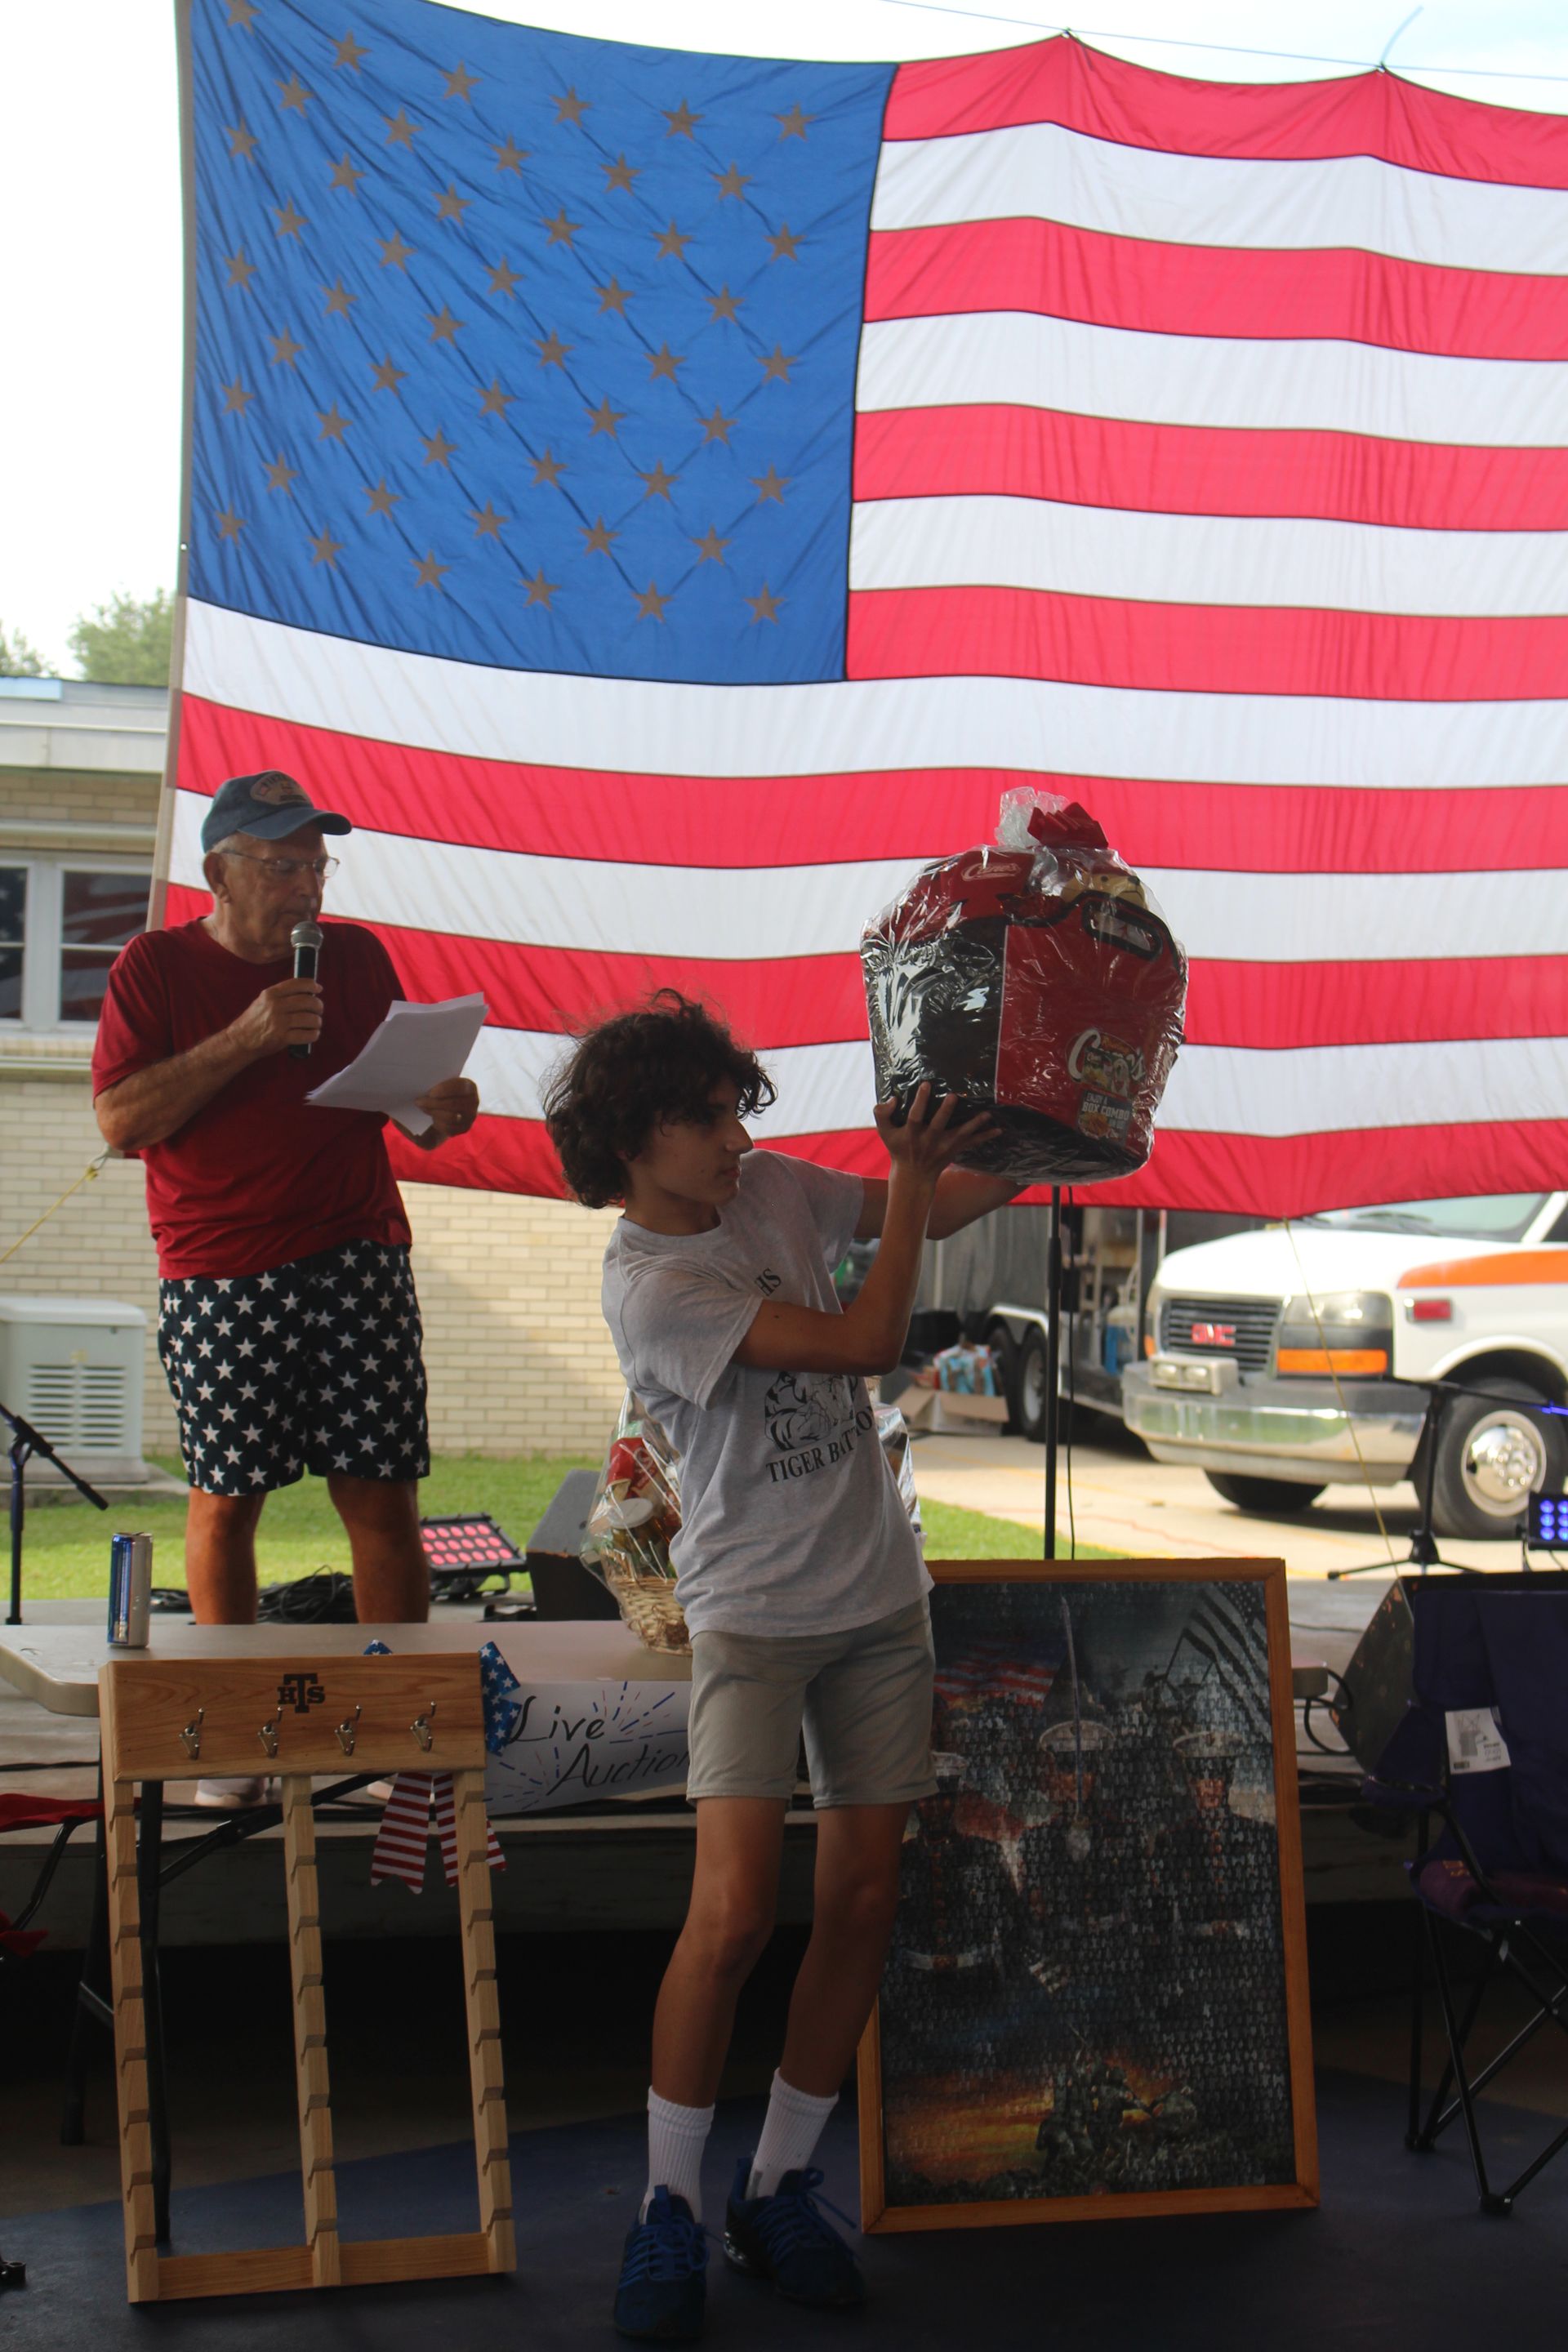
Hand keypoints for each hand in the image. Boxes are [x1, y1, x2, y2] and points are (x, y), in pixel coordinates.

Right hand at [227, 977, 322, 1059]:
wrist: (241, 1040)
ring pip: (310, 1019)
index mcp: (271, 994)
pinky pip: (307, 1035)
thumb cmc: (254, 1020)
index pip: (297, 984)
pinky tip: (313, 1033)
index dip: (311, 985)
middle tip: (319, 1009)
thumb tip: (305, 992)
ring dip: (317, 1021)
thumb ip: (280, 995)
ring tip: (316, 1023)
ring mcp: (279, 1022)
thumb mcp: (262, 1001)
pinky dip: (314, 1034)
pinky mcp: (282, 1038)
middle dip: (318, 1005)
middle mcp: (275, 1006)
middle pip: (308, 1001)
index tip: (318, 988)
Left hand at [414, 1075, 479, 1141]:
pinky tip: (432, 1119)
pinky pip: (450, 1129)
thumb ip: (433, 1083)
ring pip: (451, 1117)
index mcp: (469, 1087)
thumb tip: (420, 1085)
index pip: (460, 1087)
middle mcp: (474, 1101)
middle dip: (433, 1103)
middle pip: (453, 1104)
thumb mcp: (439, 1085)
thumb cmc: (440, 1092)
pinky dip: (438, 1124)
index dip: (444, 1090)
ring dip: (434, 1113)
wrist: (445, 1109)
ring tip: (423, 1109)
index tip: (430, 1093)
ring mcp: (471, 1116)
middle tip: (418, 1101)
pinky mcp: (464, 1128)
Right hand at [874, 1083, 996, 1184]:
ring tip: (987, 1114)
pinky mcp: (955, 1150)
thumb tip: (894, 1099)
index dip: (920, 1101)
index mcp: (912, 1134)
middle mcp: (929, 1140)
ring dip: (974, 1124)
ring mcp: (944, 1146)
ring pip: (960, 1134)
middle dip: (946, 1111)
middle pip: (939, 1124)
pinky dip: (985, 1136)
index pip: (915, 1116)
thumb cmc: (899, 1149)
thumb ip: (882, 1114)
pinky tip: (999, 1130)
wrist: (913, 1176)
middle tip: (954, 1096)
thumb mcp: (885, 1133)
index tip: (926, 1084)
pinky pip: (972, 1143)